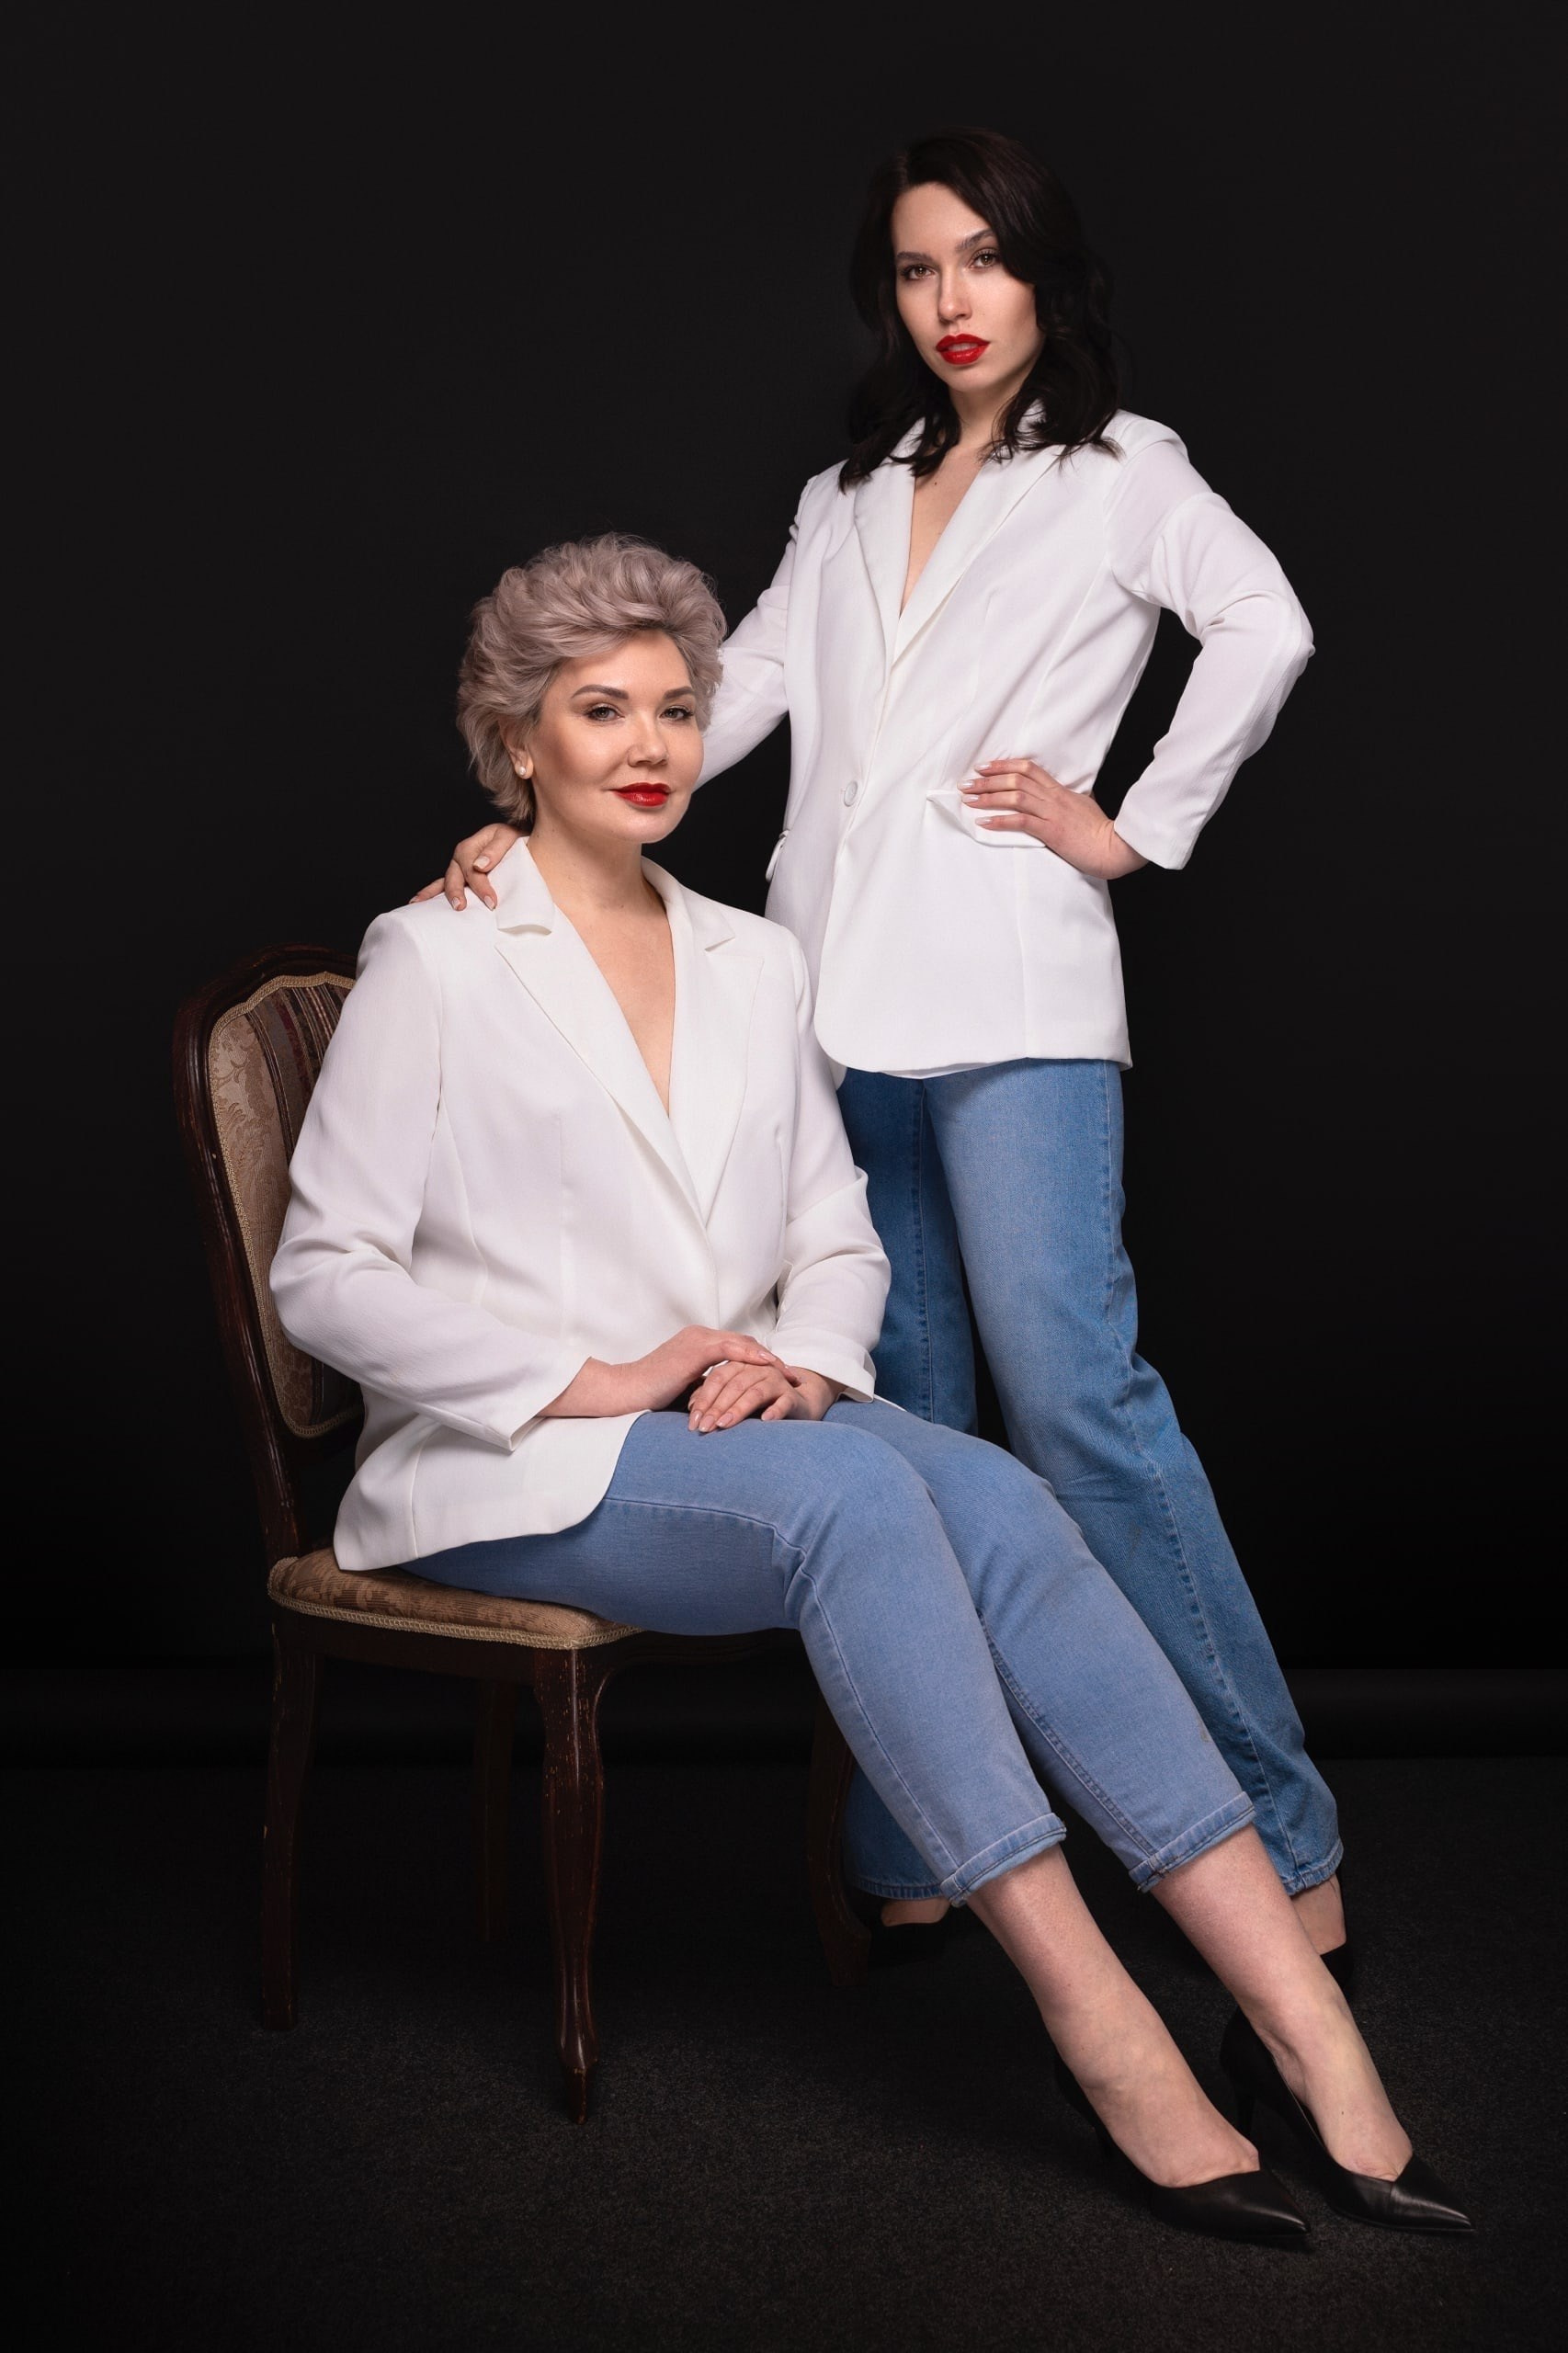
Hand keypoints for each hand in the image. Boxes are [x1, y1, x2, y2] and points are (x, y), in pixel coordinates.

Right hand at [410, 821, 522, 911]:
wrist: (516, 839)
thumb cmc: (512, 838)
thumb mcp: (507, 837)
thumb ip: (495, 850)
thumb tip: (480, 865)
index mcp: (470, 847)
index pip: (472, 869)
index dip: (481, 886)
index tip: (492, 902)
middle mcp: (460, 857)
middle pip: (454, 876)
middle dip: (455, 892)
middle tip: (460, 907)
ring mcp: (457, 867)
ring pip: (443, 881)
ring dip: (432, 894)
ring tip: (419, 905)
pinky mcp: (459, 876)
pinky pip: (442, 885)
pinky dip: (431, 893)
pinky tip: (419, 903)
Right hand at [543, 1328, 790, 1419]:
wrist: (627, 1391)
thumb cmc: (651, 1395)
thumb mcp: (687, 1391)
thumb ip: (707, 1390)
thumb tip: (726, 1404)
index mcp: (698, 1345)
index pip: (737, 1349)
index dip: (759, 1361)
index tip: (779, 1376)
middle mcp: (699, 1336)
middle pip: (744, 1343)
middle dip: (769, 1359)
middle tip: (792, 1374)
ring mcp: (697, 1339)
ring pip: (742, 1344)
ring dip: (766, 1358)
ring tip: (786, 1373)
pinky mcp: (696, 1349)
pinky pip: (731, 1349)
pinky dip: (752, 1357)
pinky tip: (768, 1368)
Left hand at [687, 1361, 840, 1431]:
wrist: (792, 1403)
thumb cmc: (755, 1401)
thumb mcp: (730, 1398)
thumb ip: (712, 1397)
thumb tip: (691, 1407)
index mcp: (739, 1366)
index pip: (717, 1377)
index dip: (704, 1398)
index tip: (693, 1420)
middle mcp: (757, 1369)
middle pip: (734, 1384)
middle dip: (717, 1407)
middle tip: (704, 1427)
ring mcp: (775, 1381)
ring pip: (755, 1392)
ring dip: (738, 1409)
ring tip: (724, 1425)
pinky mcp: (792, 1396)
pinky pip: (783, 1402)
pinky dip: (774, 1410)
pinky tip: (764, 1421)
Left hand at [961, 760, 1146, 879]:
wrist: (1115, 846)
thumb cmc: (1100, 831)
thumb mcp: (1084, 807)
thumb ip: (1069, 800)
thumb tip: (1064, 796)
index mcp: (1060, 791)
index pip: (1028, 769)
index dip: (1003, 765)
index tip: (984, 767)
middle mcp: (1054, 798)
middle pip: (1016, 780)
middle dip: (988, 780)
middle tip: (968, 784)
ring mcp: (1052, 813)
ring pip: (1015, 797)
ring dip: (989, 798)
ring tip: (970, 800)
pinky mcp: (1052, 831)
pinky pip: (1022, 822)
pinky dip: (1000, 821)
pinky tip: (984, 823)